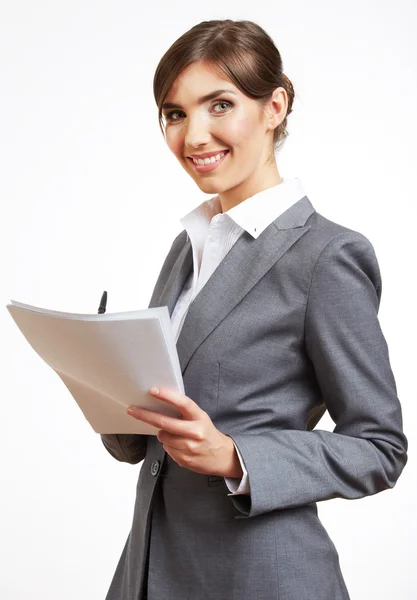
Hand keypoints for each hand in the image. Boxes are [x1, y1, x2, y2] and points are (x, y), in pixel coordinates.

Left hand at [126, 387, 242, 478]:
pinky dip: (169, 446)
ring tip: (176, 434)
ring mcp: (190, 447)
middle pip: (165, 423)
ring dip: (163, 434)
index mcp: (200, 417)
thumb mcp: (200, 418)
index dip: (167, 396)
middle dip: (145, 415)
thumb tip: (160, 405)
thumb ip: (184, 413)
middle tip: (132, 410)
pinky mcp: (185, 459)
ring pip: (163, 437)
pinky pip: (167, 449)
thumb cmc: (207, 433)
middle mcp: (195, 432)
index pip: (182, 403)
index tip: (152, 390)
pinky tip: (180, 446)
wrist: (222, 456)